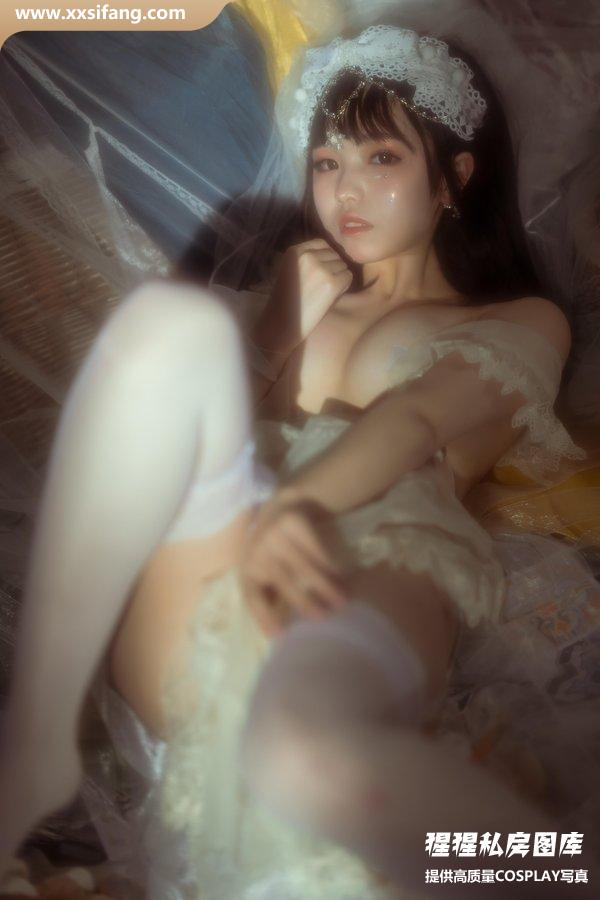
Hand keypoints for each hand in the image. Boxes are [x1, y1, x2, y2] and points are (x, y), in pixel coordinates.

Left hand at [239, 488, 348, 638]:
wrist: (280, 505)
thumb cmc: (272, 548)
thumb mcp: (263, 568)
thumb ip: (269, 593)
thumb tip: (278, 631)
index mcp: (246, 567)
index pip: (252, 596)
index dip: (263, 617)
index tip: (279, 635)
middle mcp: (256, 550)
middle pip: (282, 581)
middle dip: (304, 602)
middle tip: (324, 618)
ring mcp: (274, 534)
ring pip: (303, 566)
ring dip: (324, 586)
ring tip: (341, 601)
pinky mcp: (293, 522)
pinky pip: (315, 549)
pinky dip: (329, 565)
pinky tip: (340, 577)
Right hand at [256, 238, 352, 353]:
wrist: (280, 325)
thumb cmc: (286, 302)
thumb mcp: (290, 270)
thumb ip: (307, 259)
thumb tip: (333, 254)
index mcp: (295, 251)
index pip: (322, 244)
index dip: (325, 259)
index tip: (318, 274)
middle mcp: (308, 256)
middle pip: (335, 254)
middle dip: (333, 269)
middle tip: (320, 287)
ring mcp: (321, 269)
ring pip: (343, 266)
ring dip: (339, 278)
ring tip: (323, 293)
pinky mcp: (331, 283)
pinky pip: (348, 277)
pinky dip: (343, 288)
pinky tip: (329, 298)